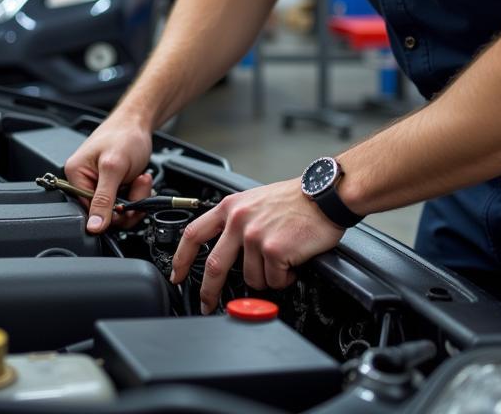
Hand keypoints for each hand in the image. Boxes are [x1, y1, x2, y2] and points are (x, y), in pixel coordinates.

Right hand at [63, 117, 153, 232]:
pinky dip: (137, 193)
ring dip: (135, 197)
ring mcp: (100, 184)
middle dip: (127, 203)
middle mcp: (84, 181)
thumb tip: (93, 226)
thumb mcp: (114, 167)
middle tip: (138, 184)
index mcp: (75, 175)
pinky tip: (140, 179)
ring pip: (118, 210)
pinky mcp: (113, 184)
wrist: (139, 122)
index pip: (89, 212)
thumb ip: (104, 199)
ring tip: (140, 179)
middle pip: (105, 214)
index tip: (127, 203)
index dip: (111, 213)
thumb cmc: (125, 134)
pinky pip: (125, 202)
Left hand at [170, 179, 346, 312]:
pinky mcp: (273, 250)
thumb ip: (236, 222)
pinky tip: (292, 263)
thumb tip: (225, 251)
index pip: (194, 234)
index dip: (181, 258)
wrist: (323, 195)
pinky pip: (273, 280)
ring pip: (250, 278)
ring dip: (266, 278)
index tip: (177, 275)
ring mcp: (255, 236)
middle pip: (214, 265)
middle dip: (208, 292)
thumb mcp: (255, 200)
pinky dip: (284, 278)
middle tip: (208, 304)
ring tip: (280, 261)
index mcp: (231, 207)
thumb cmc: (295, 199)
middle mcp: (239, 220)